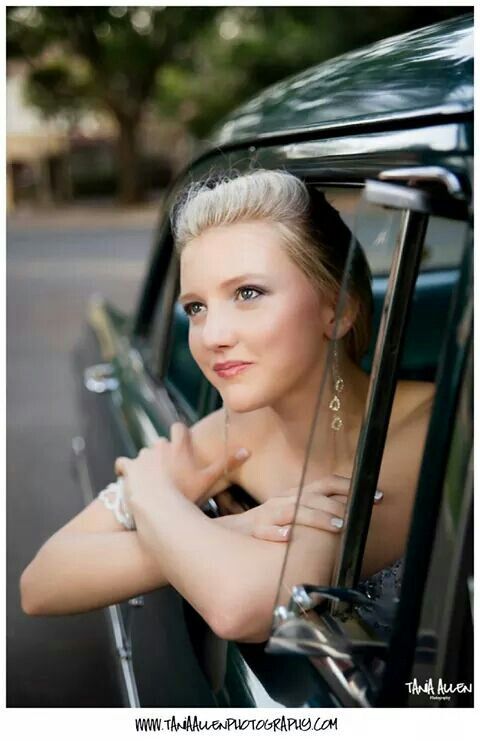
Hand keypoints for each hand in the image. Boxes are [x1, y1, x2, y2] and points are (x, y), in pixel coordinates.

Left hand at [114, 422, 250, 507]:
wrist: (156, 510)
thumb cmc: (184, 495)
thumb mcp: (209, 480)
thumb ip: (227, 463)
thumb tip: (248, 450)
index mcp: (178, 445)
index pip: (179, 427)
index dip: (181, 436)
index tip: (183, 446)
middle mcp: (158, 445)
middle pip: (161, 443)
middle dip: (164, 455)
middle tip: (171, 474)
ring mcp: (140, 456)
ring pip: (144, 455)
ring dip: (146, 465)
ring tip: (153, 484)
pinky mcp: (127, 467)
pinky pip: (122, 464)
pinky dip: (125, 471)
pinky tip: (130, 481)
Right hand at [231, 475, 383, 541]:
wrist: (230, 532)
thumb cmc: (267, 523)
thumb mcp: (292, 511)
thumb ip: (315, 509)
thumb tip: (349, 512)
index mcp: (295, 494)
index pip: (325, 484)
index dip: (349, 486)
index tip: (374, 495)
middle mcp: (284, 501)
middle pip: (313, 496)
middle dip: (339, 503)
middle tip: (361, 512)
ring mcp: (268, 514)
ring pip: (293, 512)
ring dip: (316, 517)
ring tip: (338, 525)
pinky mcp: (254, 530)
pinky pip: (265, 530)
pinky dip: (278, 533)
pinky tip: (290, 537)